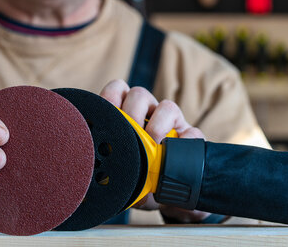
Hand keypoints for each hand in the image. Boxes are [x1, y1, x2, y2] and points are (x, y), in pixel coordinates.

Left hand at [99, 79, 209, 221]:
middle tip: (128, 137)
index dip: (111, 96)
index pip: (117, 91)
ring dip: (156, 126)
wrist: (164, 197)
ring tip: (151, 146)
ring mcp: (171, 124)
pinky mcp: (191, 138)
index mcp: (127, 114)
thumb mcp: (119, 167)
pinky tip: (174, 154)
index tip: (107, 112)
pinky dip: (184, 140)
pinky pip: (192, 132)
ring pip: (167, 107)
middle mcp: (149, 113)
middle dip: (131, 114)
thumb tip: (95, 167)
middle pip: (140, 95)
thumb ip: (109, 159)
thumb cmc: (137, 177)